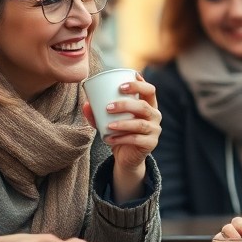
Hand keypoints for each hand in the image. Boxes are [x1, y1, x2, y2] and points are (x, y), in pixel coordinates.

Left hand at [84, 73, 157, 200]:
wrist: (126, 156)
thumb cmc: (119, 132)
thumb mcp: (109, 120)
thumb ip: (98, 113)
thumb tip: (86, 104)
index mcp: (148, 104)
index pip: (149, 90)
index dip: (138, 85)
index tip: (121, 86)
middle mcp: (155, 115)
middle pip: (144, 106)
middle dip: (125, 105)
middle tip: (108, 107)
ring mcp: (154, 130)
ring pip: (140, 124)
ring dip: (123, 124)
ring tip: (108, 125)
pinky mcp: (150, 143)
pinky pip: (136, 139)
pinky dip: (121, 139)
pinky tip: (109, 139)